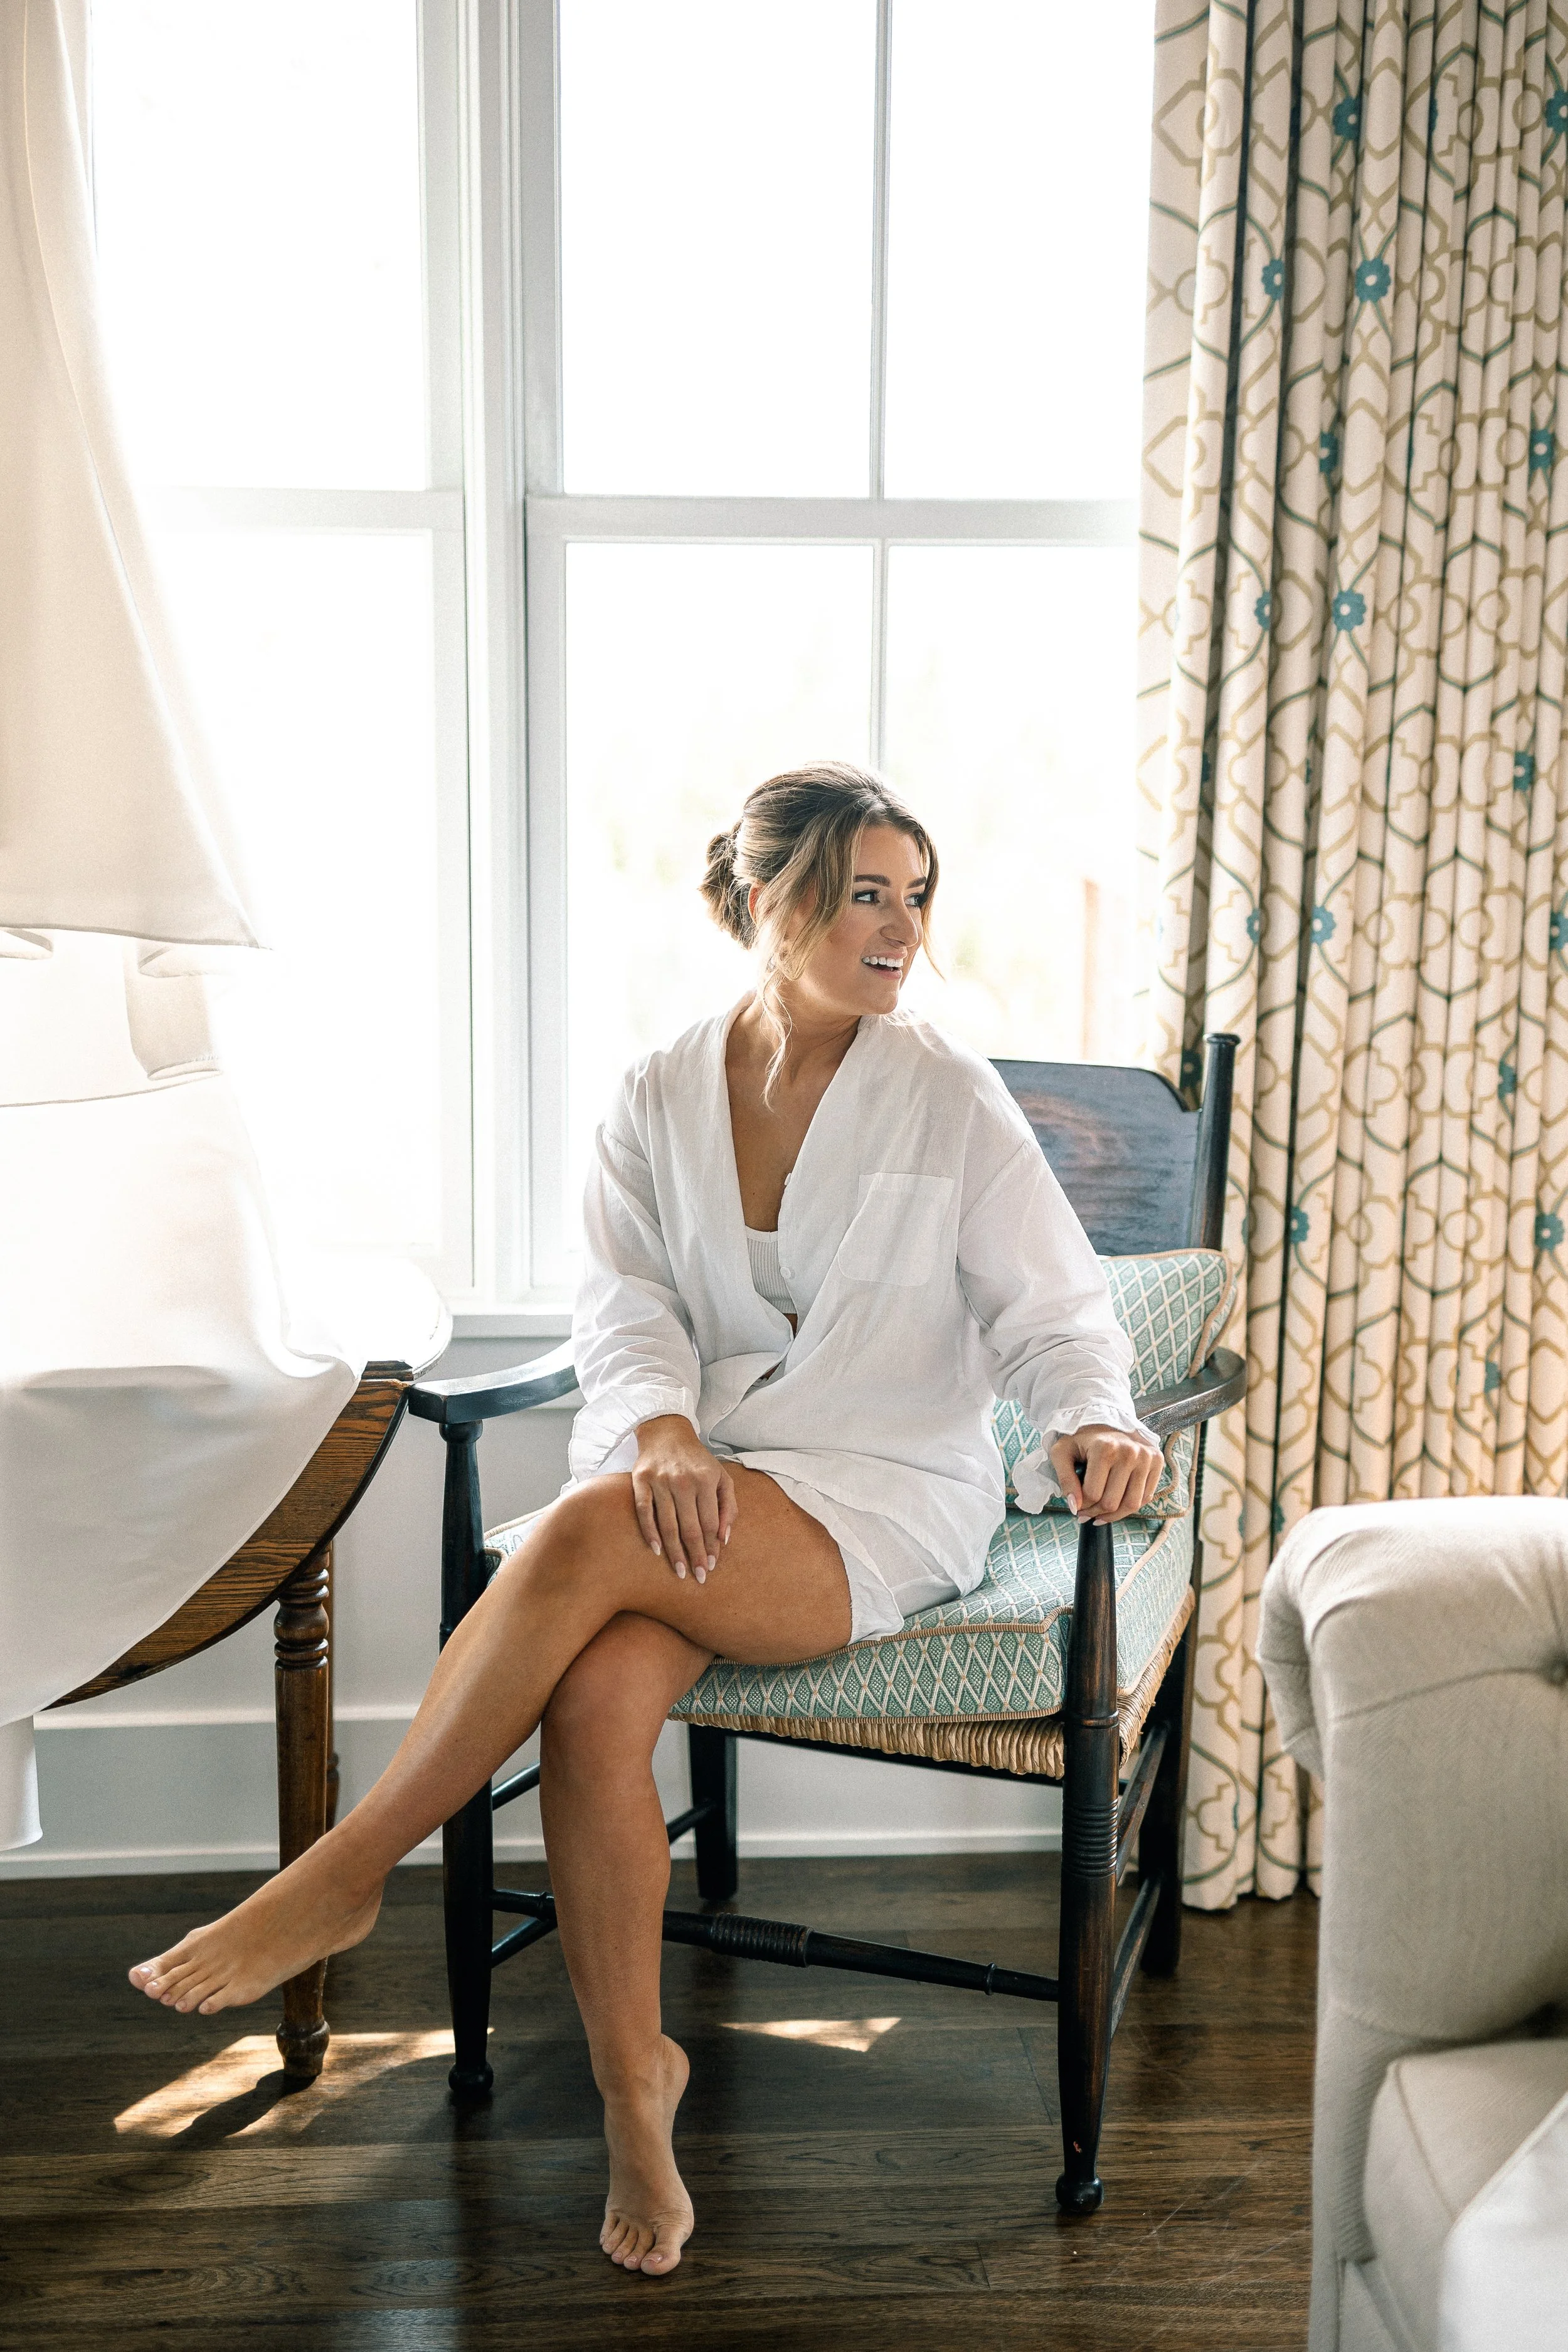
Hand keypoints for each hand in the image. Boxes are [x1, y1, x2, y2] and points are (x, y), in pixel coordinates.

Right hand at [631, 1415, 737, 1581]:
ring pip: (667, 1524)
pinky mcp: (640, 1480)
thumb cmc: (697, 1460)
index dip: (711, 1547)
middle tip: (698, 1577)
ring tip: (679, 1571)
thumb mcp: (721, 1477)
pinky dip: (649, 1532)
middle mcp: (683, 1481)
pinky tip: (656, 1550)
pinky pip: (644, 1511)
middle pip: (690, 1527)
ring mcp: (660, 1480)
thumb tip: (724, 1539)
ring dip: (674, 1551)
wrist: (666, 1432)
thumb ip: (728, 1506)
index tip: (712, 1566)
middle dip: (695, 1556)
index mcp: (707, 1480)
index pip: (710, 1523)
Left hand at [1049, 1425, 1163, 1524]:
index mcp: (1104, 1448)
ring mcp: (1146, 1457)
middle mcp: (1129, 1452)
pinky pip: (1146, 1497)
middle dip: (1096, 1512)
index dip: (1082, 1506)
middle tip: (1088, 1512)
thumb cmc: (1082, 1439)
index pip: (1092, 1494)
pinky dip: (1131, 1506)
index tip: (1078, 1507)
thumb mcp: (1062, 1453)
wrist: (1107, 1420)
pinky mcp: (1157, 1461)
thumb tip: (1075, 1507)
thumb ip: (1065, 1479)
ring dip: (1114, 1515)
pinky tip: (1118, 1503)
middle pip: (1112, 1503)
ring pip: (1132, 1504)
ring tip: (1102, 1513)